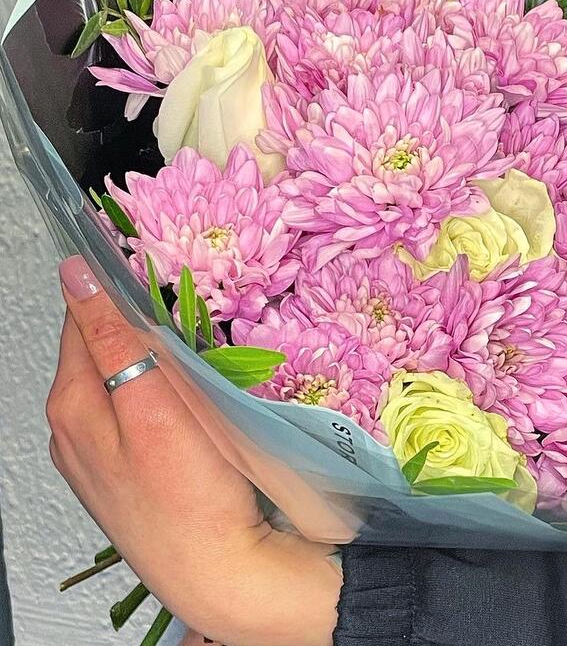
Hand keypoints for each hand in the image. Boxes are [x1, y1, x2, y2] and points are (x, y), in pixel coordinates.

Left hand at [46, 256, 341, 645]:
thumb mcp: (154, 404)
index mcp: (73, 402)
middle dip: (131, 322)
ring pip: (113, 378)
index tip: (154, 274)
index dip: (115, 288)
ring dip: (143, 357)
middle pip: (94, 347)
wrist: (218, 571)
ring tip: (189, 357)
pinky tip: (181, 401)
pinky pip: (128, 411)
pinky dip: (150, 392)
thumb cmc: (193, 492)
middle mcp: (70, 427)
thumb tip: (77, 275)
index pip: (82, 316)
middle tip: (184, 318)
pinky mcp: (121, 470)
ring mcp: (93, 454)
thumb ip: (112, 337)